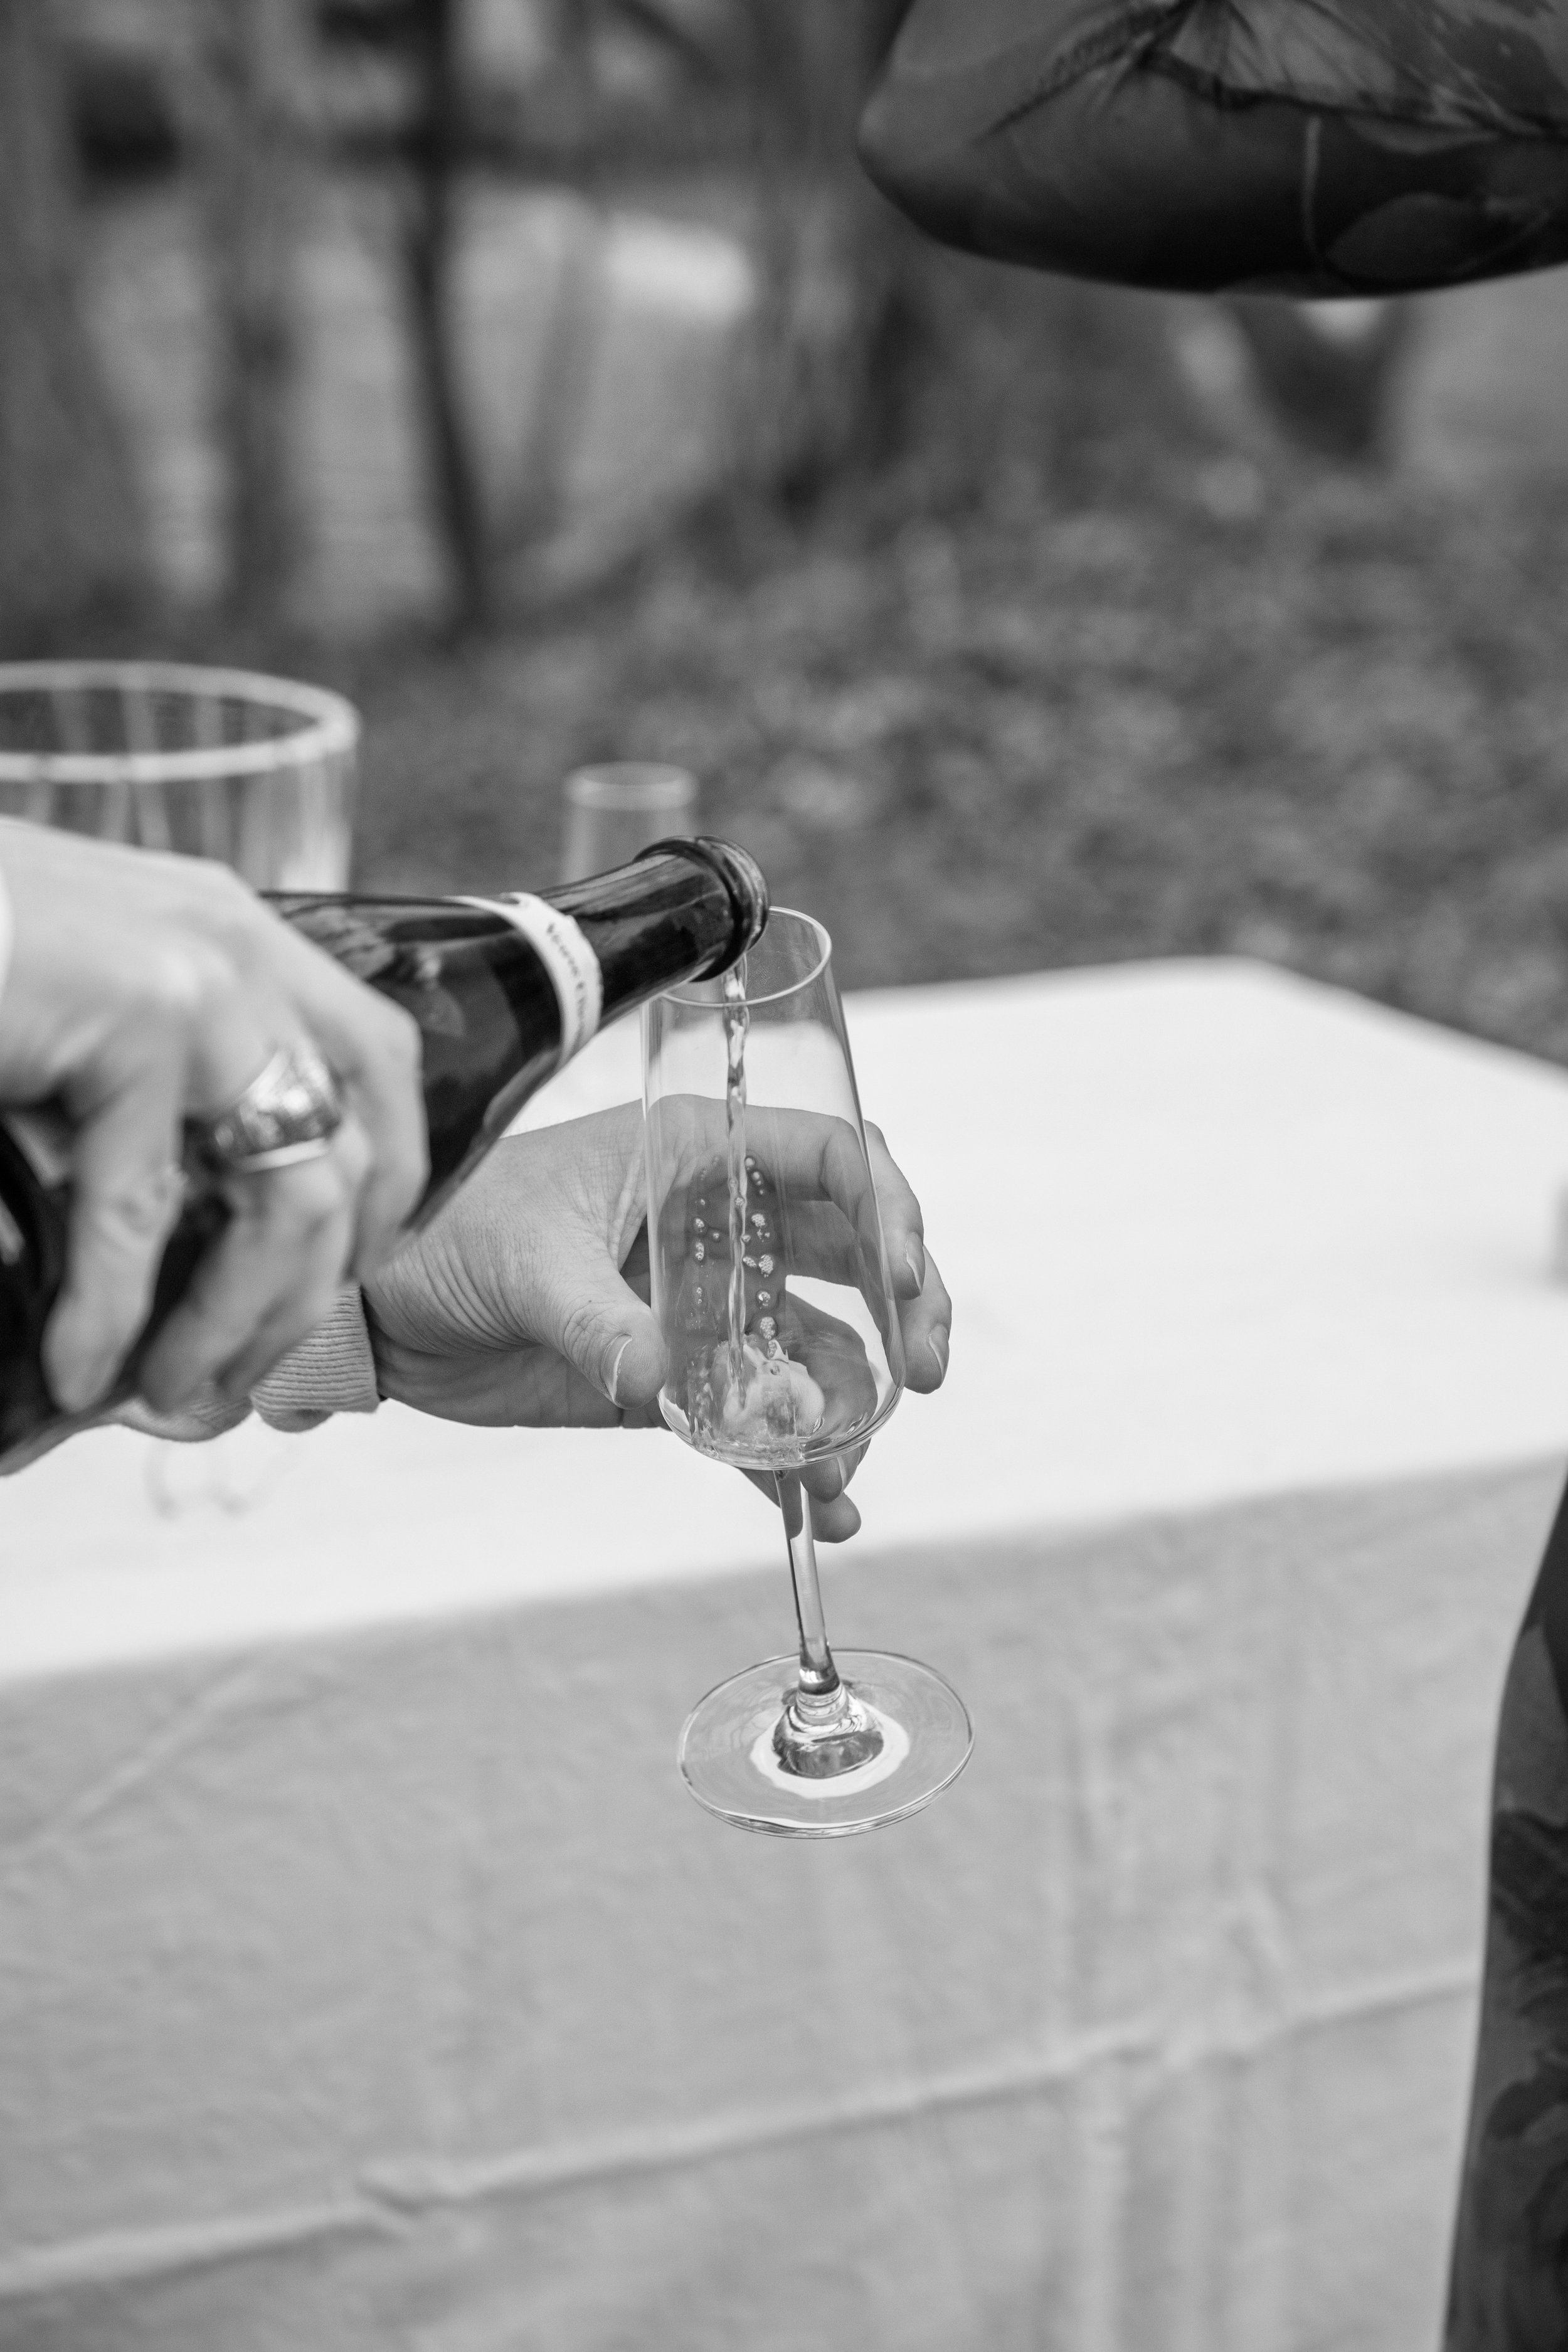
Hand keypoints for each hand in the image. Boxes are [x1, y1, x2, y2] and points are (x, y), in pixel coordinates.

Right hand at [0, 823, 426, 1414]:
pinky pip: (141, 1209)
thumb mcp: (75, 1006)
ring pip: (284, 1200)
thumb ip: (145, 1085)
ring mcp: (198, 979)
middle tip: (239, 1374)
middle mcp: (239, 949)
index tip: (339, 1278)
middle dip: (306, 1290)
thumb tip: (181, 1229)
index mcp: (234, 937)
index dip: (383, 1184)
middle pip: (348, 1152)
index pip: (377, 1064)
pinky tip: (76, 1367)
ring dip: (232, 1321)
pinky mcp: (131, 1017)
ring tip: (171, 1390)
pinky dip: (107, 1310)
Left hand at [363, 1102, 950, 1540]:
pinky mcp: (677, 1375)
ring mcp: (706, 1303)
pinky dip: (789, 1463)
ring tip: (838, 1477)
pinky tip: (820, 1513)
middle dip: (907, 1313)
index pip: (833, 1158)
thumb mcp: (524, 1263)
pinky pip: (756, 1416)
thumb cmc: (445, 1236)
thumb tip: (660, 1384)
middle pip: (856, 1255)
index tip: (904, 1280)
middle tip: (923, 1376)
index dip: (889, 1210)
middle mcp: (720, 1223)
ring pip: (817, 1348)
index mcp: (695, 1154)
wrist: (377, 1307)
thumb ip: (597, 1323)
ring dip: (846, 1411)